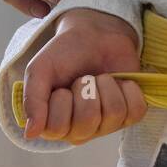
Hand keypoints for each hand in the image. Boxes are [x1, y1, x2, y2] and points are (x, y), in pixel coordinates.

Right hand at [21, 8, 145, 143]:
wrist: (95, 35)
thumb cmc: (65, 54)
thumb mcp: (40, 70)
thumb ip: (32, 100)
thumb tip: (31, 132)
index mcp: (54, 125)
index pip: (57, 128)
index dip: (60, 100)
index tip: (61, 86)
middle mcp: (80, 130)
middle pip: (87, 122)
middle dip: (85, 90)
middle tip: (83, 79)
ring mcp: (107, 125)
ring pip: (113, 114)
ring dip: (107, 85)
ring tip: (100, 78)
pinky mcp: (130, 114)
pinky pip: (136, 111)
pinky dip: (129, 89)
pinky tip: (120, 81)